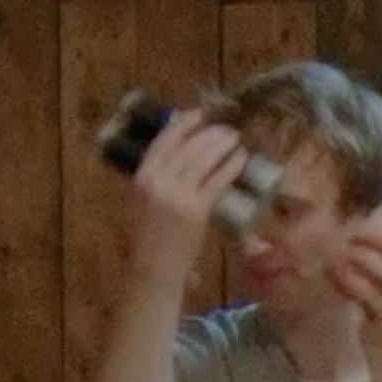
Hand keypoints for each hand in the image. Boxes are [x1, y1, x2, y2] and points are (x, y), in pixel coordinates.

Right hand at [126, 109, 247, 273]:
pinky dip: (231, 166)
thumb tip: (179, 154)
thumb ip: (157, 177)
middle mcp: (157, 181)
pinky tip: (241, 158)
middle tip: (225, 128)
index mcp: (141, 177)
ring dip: (221, 145)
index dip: (182, 125)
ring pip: (203, 160)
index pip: (163, 142)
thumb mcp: (144, 201)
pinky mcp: (196, 209)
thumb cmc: (150, 237)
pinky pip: (217, 180)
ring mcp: (177, 195)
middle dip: (208, 133)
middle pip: (187, 147)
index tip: (197, 113)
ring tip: (234, 138)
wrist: (154, 268)